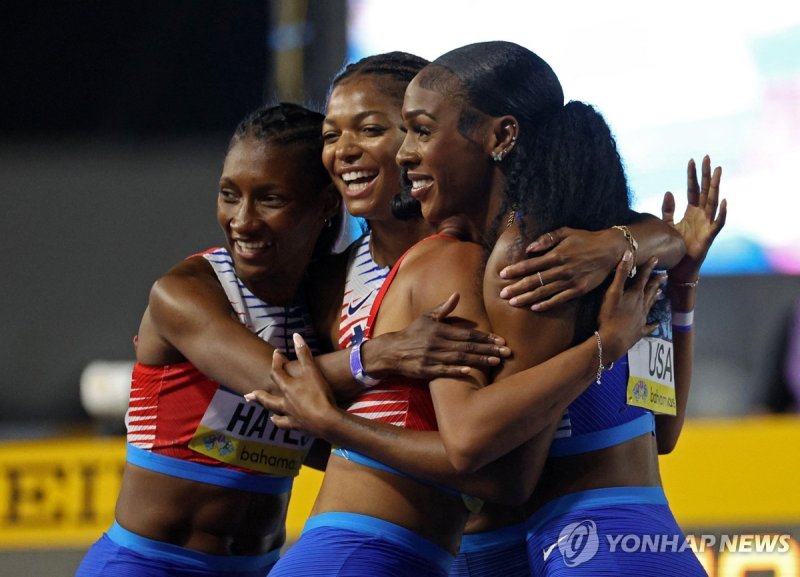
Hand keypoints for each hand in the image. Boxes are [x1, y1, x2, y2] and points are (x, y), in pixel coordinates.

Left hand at [245, 333, 336, 435]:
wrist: (325, 420)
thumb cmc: (319, 394)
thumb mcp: (312, 371)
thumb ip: (304, 353)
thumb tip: (295, 335)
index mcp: (288, 387)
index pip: (277, 372)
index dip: (276, 362)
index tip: (277, 354)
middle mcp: (285, 401)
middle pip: (267, 397)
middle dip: (259, 394)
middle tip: (248, 394)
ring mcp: (289, 415)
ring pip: (274, 411)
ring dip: (268, 409)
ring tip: (264, 410)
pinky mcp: (297, 426)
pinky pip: (285, 424)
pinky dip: (279, 422)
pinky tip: (277, 422)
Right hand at [366, 293, 510, 378]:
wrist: (391, 351)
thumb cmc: (412, 333)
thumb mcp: (426, 318)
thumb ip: (443, 308)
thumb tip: (457, 294)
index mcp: (439, 330)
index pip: (467, 334)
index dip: (485, 337)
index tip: (501, 340)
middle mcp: (437, 343)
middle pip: (467, 347)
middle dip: (488, 349)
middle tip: (507, 352)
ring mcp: (431, 357)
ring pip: (460, 359)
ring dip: (479, 360)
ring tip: (496, 361)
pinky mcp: (426, 370)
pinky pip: (444, 371)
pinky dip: (457, 371)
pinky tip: (471, 372)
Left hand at [498, 227, 617, 310]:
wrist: (610, 250)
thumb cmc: (585, 239)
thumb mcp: (566, 232)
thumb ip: (547, 238)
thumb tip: (529, 248)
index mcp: (557, 255)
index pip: (531, 264)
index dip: (515, 270)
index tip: (502, 275)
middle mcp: (561, 270)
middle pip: (534, 281)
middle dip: (516, 288)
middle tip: (502, 294)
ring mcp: (570, 282)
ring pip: (544, 292)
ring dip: (526, 298)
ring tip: (512, 303)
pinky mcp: (578, 290)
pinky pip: (559, 300)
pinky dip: (546, 304)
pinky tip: (534, 308)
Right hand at [596, 252, 663, 361]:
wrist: (612, 340)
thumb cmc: (610, 316)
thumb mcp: (613, 293)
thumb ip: (621, 274)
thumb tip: (628, 254)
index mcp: (635, 295)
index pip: (643, 277)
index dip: (649, 268)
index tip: (656, 259)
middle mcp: (641, 305)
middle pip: (650, 291)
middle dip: (656, 282)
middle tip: (664, 275)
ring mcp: (641, 319)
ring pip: (650, 306)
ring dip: (655, 298)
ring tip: (661, 293)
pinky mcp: (638, 331)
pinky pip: (648, 327)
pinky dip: (653, 324)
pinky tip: (657, 324)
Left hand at [662, 156, 726, 281]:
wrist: (679, 268)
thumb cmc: (675, 248)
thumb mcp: (668, 225)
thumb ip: (668, 210)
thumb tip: (668, 191)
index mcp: (692, 212)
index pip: (693, 189)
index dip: (692, 176)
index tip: (691, 160)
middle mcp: (702, 215)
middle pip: (704, 191)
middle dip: (706, 174)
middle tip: (707, 157)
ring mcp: (707, 224)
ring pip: (712, 201)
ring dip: (715, 186)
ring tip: (718, 170)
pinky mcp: (710, 236)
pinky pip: (718, 222)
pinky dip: (721, 212)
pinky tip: (723, 201)